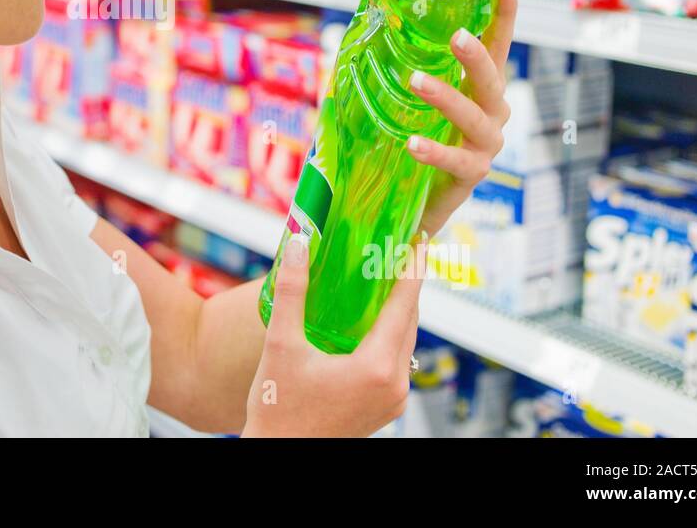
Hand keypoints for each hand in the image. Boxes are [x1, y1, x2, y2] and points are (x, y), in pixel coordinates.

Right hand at [242, 235, 426, 436]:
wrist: (278, 454)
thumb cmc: (278, 410)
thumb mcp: (281, 345)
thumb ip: (292, 292)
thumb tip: (300, 247)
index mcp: (375, 367)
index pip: (403, 306)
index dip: (412, 269)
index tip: (419, 241)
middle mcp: (394, 385)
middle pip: (410, 322)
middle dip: (406, 285)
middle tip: (402, 251)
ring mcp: (393, 400)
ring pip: (406, 342)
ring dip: (400, 310)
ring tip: (389, 279)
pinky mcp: (385, 408)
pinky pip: (398, 361)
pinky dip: (391, 335)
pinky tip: (375, 321)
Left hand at [408, 0, 517, 238]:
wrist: (416, 203)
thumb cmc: (415, 137)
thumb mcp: (410, 99)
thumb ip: (402, 66)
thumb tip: (369, 22)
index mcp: (481, 88)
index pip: (497, 45)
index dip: (504, 13)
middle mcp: (492, 113)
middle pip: (492, 80)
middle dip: (476, 56)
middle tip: (456, 36)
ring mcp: (486, 145)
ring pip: (475, 118)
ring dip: (446, 98)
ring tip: (416, 82)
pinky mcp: (473, 176)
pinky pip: (456, 162)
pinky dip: (435, 151)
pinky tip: (413, 144)